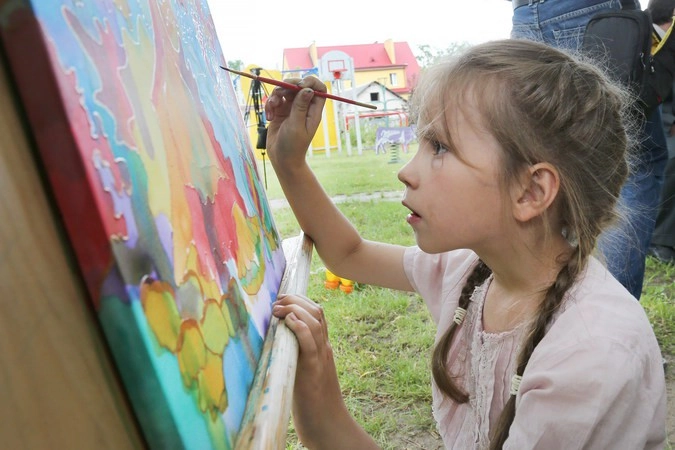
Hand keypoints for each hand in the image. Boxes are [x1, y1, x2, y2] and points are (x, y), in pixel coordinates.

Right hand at [265, 76, 325, 169]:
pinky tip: (268, 117)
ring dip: (275, 96)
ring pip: (284, 91)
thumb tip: (308, 89)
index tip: (299, 85)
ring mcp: (291, 108)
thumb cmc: (293, 146)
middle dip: (288, 85)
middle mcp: (303, 107)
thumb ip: (300, 106)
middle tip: (280, 93)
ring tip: (272, 108)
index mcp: (313, 110)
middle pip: (298, 85)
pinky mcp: (280, 112)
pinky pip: (274, 100)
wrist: (282, 159)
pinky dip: (269, 105)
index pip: (319, 88)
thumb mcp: (296, 125)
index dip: (310, 82)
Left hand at [272, 294, 378, 448]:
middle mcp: (324, 349)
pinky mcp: (313, 371)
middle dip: (296, 300)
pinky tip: (289, 321)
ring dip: (295, 309)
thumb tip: (275, 343)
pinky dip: (300, 328)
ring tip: (278, 309)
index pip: (317, 313)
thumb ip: (297, 356)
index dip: (300, 299)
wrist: (328, 426)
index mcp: (322, 348)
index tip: (282, 297)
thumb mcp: (304, 372)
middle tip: (276, 301)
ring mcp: (321, 359)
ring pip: (316, 322)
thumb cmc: (312, 403)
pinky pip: (310, 343)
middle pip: (317, 311)